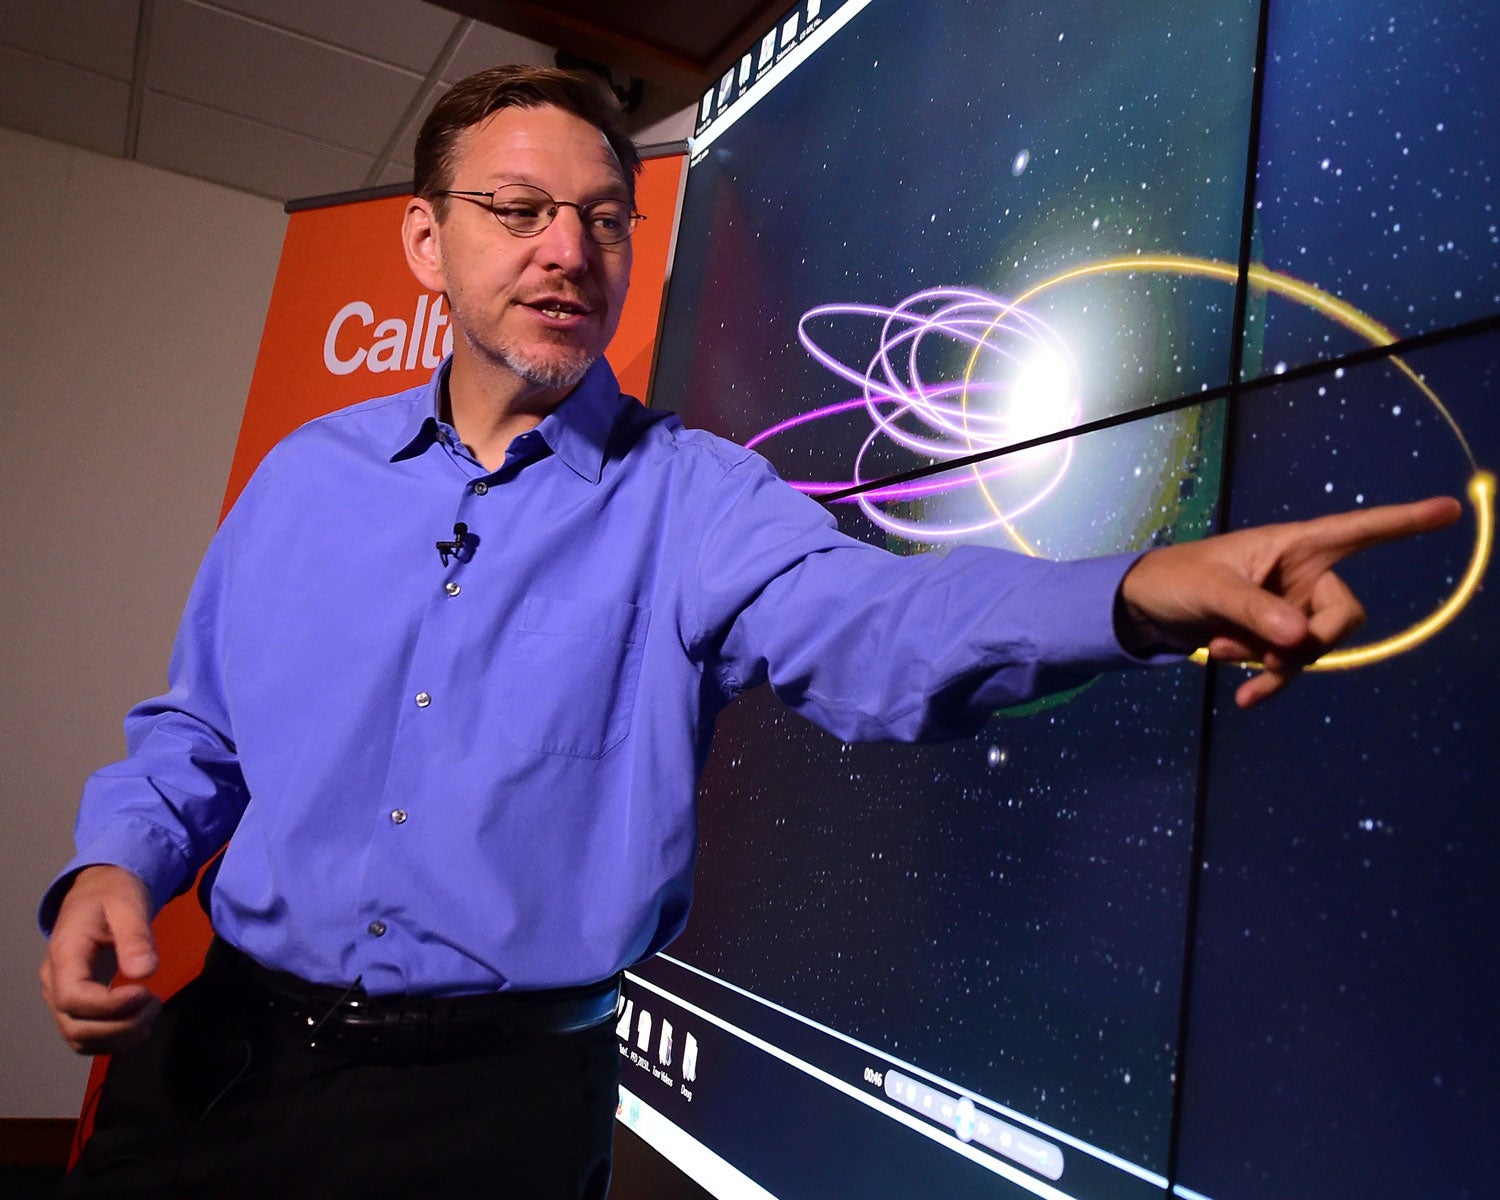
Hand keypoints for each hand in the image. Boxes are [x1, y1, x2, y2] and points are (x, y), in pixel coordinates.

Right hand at [40, 865, 160, 1054]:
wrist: (99, 891)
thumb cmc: (113, 894)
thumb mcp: (128, 904)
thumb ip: (136, 936)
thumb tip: (145, 972)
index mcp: (64, 954)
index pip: (73, 997)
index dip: (110, 1006)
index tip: (146, 992)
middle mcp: (55, 981)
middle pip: (74, 1026)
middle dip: (119, 1026)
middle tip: (156, 1003)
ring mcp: (62, 995)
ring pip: (78, 1038)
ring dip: (118, 1037)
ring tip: (151, 1012)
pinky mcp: (76, 1002)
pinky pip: (86, 1034)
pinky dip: (113, 1039)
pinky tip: (141, 1025)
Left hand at [1117, 496, 1461, 707]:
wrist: (1144, 609)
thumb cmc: (1175, 580)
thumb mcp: (1211, 591)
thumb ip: (1255, 611)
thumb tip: (1300, 639)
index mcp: (1293, 545)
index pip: (1358, 530)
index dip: (1404, 522)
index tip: (1451, 509)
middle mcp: (1302, 575)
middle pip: (1343, 615)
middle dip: (1312, 641)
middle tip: (1271, 655)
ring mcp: (1290, 609)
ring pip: (1314, 648)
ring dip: (1273, 660)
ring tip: (1222, 649)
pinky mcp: (1273, 639)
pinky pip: (1291, 666)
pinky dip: (1269, 680)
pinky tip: (1245, 697)